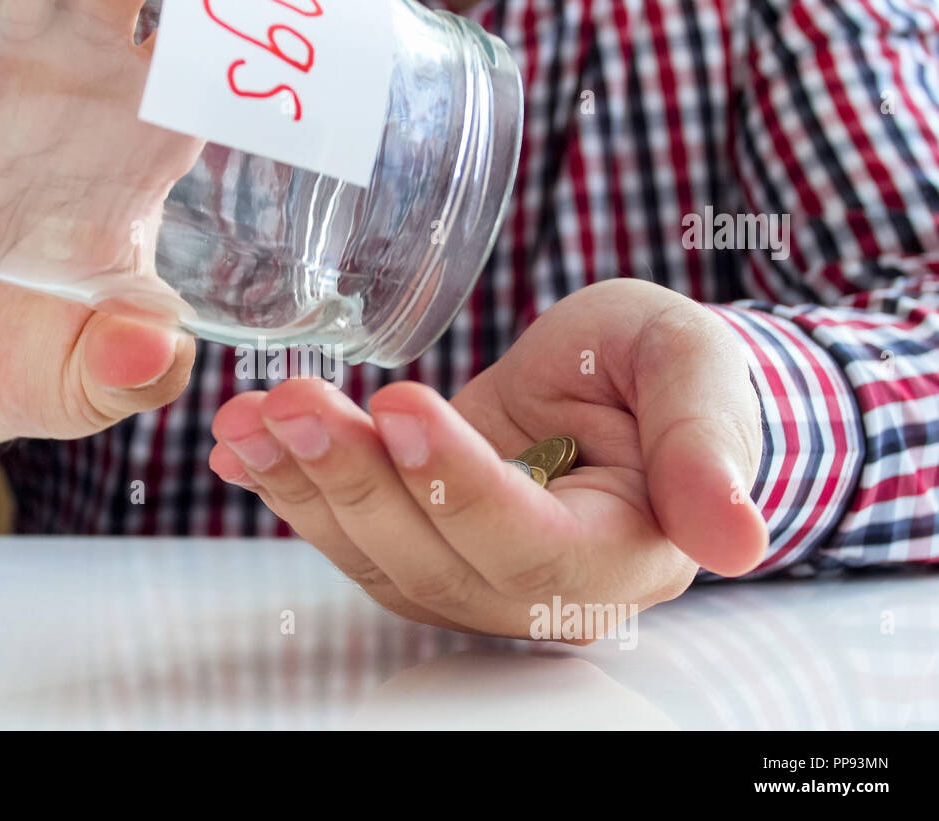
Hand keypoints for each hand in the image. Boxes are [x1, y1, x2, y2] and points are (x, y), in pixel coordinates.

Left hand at [208, 279, 766, 637]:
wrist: (612, 386)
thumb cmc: (656, 371)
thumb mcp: (693, 371)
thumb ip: (707, 447)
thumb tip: (735, 538)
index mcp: (621, 550)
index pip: (531, 538)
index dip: (461, 482)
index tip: (403, 408)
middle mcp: (539, 587)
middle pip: (436, 560)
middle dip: (355, 482)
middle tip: (291, 404)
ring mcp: (471, 579)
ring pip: (377, 558)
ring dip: (304, 487)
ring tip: (247, 419)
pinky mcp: (420, 554)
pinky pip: (349, 538)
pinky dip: (290, 492)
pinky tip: (242, 448)